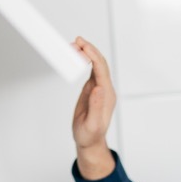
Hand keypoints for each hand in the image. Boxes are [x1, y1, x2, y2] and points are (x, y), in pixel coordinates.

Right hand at [70, 37, 116, 179]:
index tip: (83, 45)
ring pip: (96, 65)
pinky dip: (85, 61)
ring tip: (74, 45)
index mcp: (106, 95)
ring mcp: (100, 88)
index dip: (93, 55)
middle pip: (100, 64)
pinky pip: (91, 71)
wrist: (90, 141)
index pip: (101, 70)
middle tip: (76, 41)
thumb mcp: (92, 124)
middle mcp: (105, 89)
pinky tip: (78, 55)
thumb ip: (96, 106)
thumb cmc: (90, 135)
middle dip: (89, 50)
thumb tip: (98, 87)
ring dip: (87, 53)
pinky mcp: (93, 89)